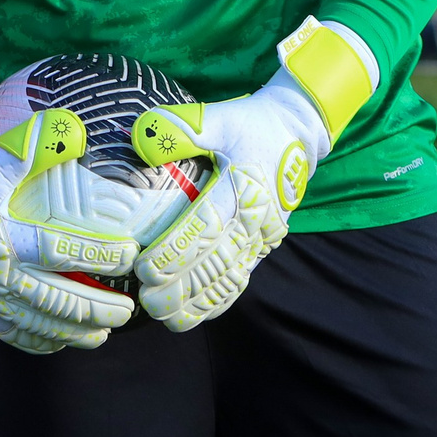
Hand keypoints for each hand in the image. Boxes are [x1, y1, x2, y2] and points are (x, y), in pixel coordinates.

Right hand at [0, 98, 138, 353]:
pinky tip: (61, 343)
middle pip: (54, 299)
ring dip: (72, 331)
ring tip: (104, 333)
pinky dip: (37, 341)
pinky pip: (8, 332)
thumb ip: (31, 146)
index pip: (60, 250)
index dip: (98, 254)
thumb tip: (74, 128)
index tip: (130, 255)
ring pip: (36, 322)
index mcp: (2, 236)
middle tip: (129, 310)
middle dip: (96, 308)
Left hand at [129, 18, 376, 330]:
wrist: (298, 132)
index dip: (176, 251)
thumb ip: (182, 127)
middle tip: (149, 302)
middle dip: (182, 287)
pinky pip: (241, 278)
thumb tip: (138, 135)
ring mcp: (262, 236)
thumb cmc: (252, 123)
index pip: (206, 226)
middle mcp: (255, 219)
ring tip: (167, 319)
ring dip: (199, 301)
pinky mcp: (263, 244)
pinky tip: (196, 317)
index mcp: (242, 188)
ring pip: (230, 277)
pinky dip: (219, 300)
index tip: (145, 268)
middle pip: (217, 261)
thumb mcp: (219, 117)